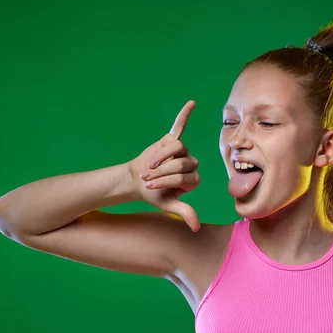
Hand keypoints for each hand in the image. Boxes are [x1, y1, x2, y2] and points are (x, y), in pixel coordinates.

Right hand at [128, 100, 200, 231]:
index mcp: (193, 177)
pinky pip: (180, 125)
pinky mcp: (171, 139)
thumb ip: (184, 212)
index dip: (167, 180)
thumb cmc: (153, 194)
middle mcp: (190, 162)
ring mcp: (181, 150)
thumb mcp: (168, 205)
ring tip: (149, 163)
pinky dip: (185, 114)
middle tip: (147, 176)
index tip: (151, 185)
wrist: (136, 181)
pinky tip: (192, 103)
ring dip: (160, 155)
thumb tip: (196, 228)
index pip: (185, 174)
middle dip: (162, 170)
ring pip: (176, 147)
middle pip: (181, 161)